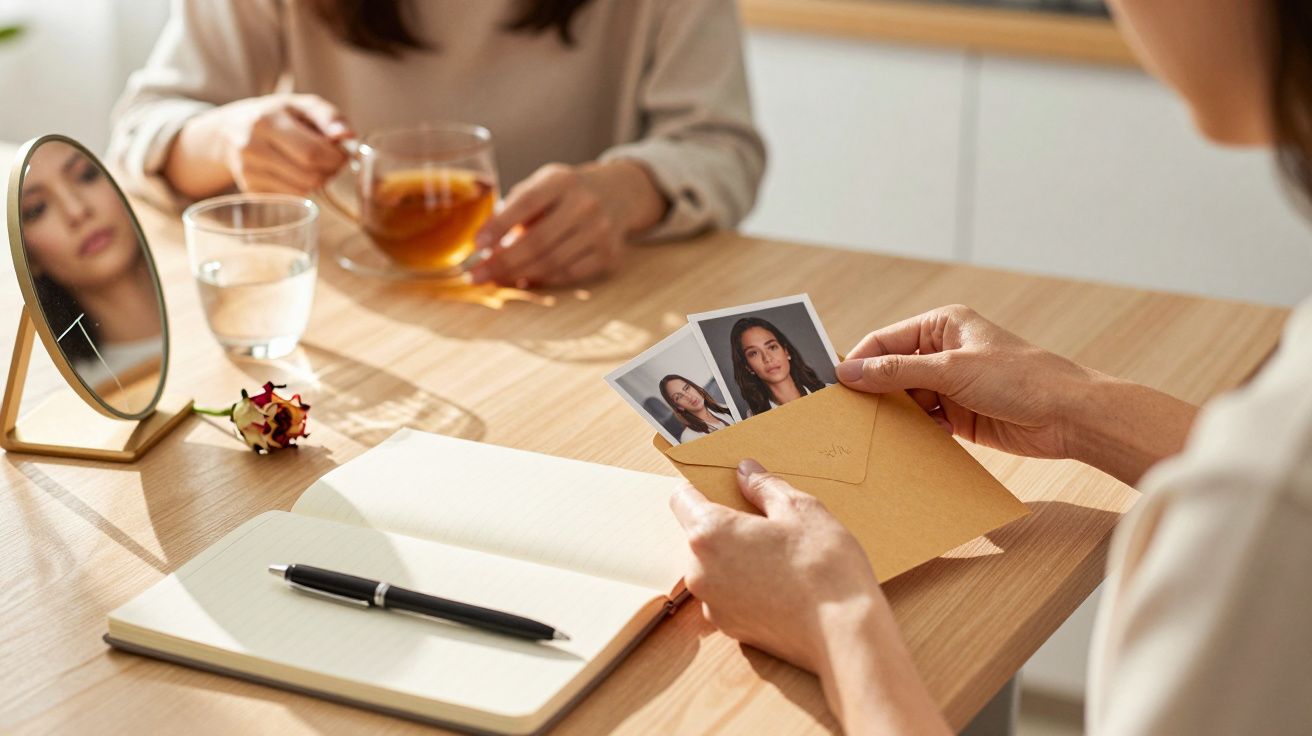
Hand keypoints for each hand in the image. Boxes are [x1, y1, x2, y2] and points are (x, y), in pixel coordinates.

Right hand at [167, 93, 351, 197]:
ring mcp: (247, 171)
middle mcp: (251, 147)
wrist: (231, 130)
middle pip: (308, 175)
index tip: (343, 155)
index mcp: (265, 121)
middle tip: (333, 164)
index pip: (312, 152)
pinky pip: (290, 198)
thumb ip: (329, 116)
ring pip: (301, 191)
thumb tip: (347, 136)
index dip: (336, 159)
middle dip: (330, 172)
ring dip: (318, 182)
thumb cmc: (277, 115)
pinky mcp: (249, 189)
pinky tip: (298, 174)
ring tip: (316, 167)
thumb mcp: (301, 105)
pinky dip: (302, 189)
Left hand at [469, 159, 665, 287]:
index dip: (498, 226)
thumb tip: (484, 245)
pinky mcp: (609, 255)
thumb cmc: (568, 192)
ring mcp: (601, 231)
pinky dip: (543, 279)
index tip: (476, 244)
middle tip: (477, 275)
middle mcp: (586, 204)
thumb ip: (516, 206)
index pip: (526, 203)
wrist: (619, 194)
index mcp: (563, 181)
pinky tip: (524, 279)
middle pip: (538, 242)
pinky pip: (569, 275)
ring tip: (496, 278)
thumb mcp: (544, 184)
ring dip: (519, 274)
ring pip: (552, 263)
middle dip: (503, 262)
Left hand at [670, 459, 880, 674]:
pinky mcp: (731, 629)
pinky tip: (780, 586)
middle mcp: (700, 571)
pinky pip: (728, 597)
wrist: (845, 633)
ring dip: (735, 559)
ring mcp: (713, 604)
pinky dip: (746, 588)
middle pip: (699, 536)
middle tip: (767, 526)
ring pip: (714, 568)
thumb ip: (765, 487)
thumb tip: (746, 472)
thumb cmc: (823, 566)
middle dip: (726, 527)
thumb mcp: (801, 509)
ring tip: (779, 559)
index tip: (723, 488)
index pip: (681, 499)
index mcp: (710, 533)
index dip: (701, 489)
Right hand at [836, 304, 1197, 483]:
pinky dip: (912, 432)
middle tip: (849, 415)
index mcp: (942, 325)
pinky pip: (923, 423)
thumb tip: (848, 371)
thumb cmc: (1021, 377)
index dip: (859, 362)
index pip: (885, 340)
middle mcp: (943, 352)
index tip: (836, 387)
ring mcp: (951, 385)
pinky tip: (903, 444)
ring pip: (905, 399)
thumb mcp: (951, 370)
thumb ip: (897, 372)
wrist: (1069, 416)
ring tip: (875, 433)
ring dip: (893, 415)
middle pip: (891, 371)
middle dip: (874, 392)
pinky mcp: (959, 416)